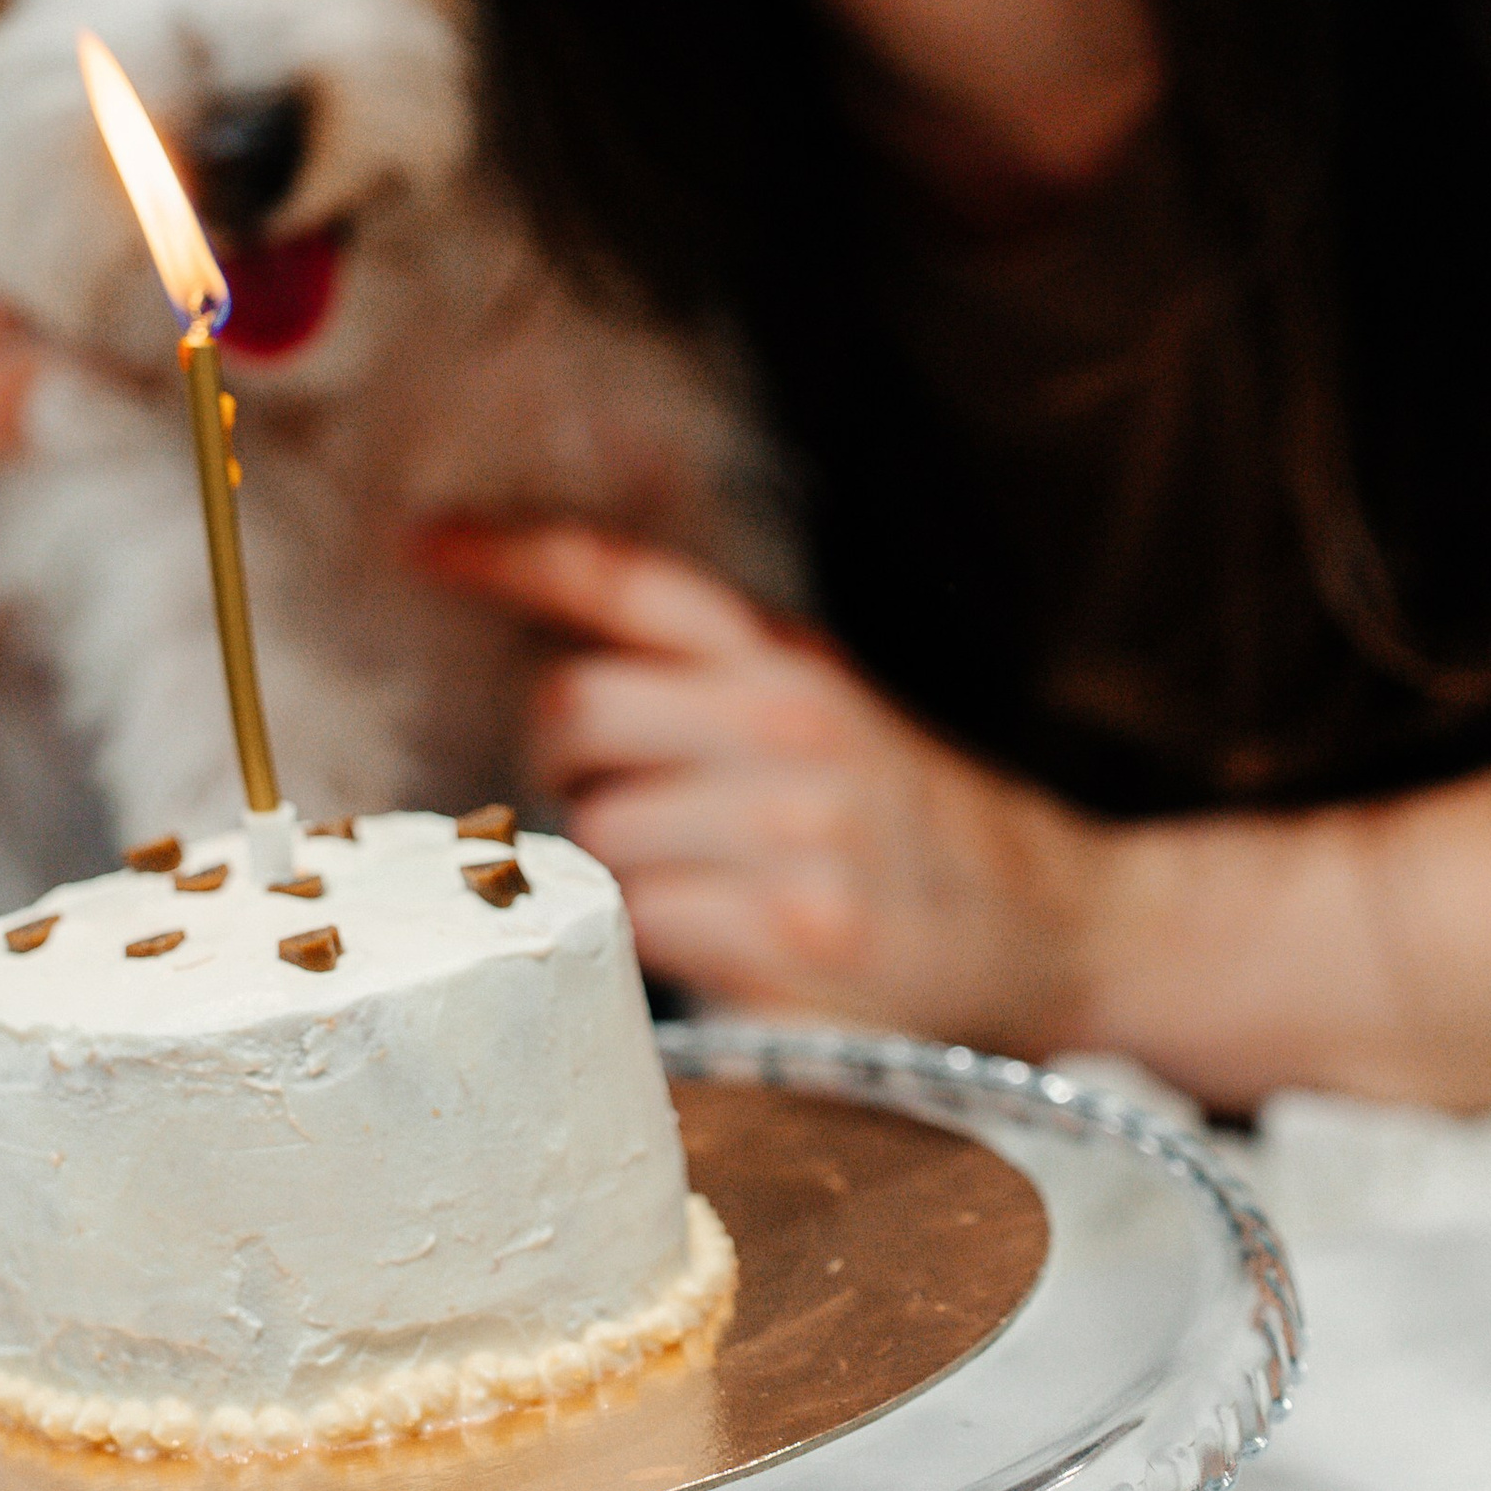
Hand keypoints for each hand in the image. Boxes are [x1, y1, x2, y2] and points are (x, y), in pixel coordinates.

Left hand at [419, 521, 1094, 1051]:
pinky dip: (651, 944)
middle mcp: (791, 729)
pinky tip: (716, 946)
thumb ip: (716, 681)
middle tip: (616, 798)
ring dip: (614, 868)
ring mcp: (793, 835)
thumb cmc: (923, 830)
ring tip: (695, 886)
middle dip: (563, 762)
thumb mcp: (838, 713)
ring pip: (597, 835)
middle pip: (569, 712)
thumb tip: (553, 670)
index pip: (624, 580)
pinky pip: (642, 932)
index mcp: (793, 661)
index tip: (420, 544)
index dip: (509, 554)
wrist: (1070, 930)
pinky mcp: (797, 940)